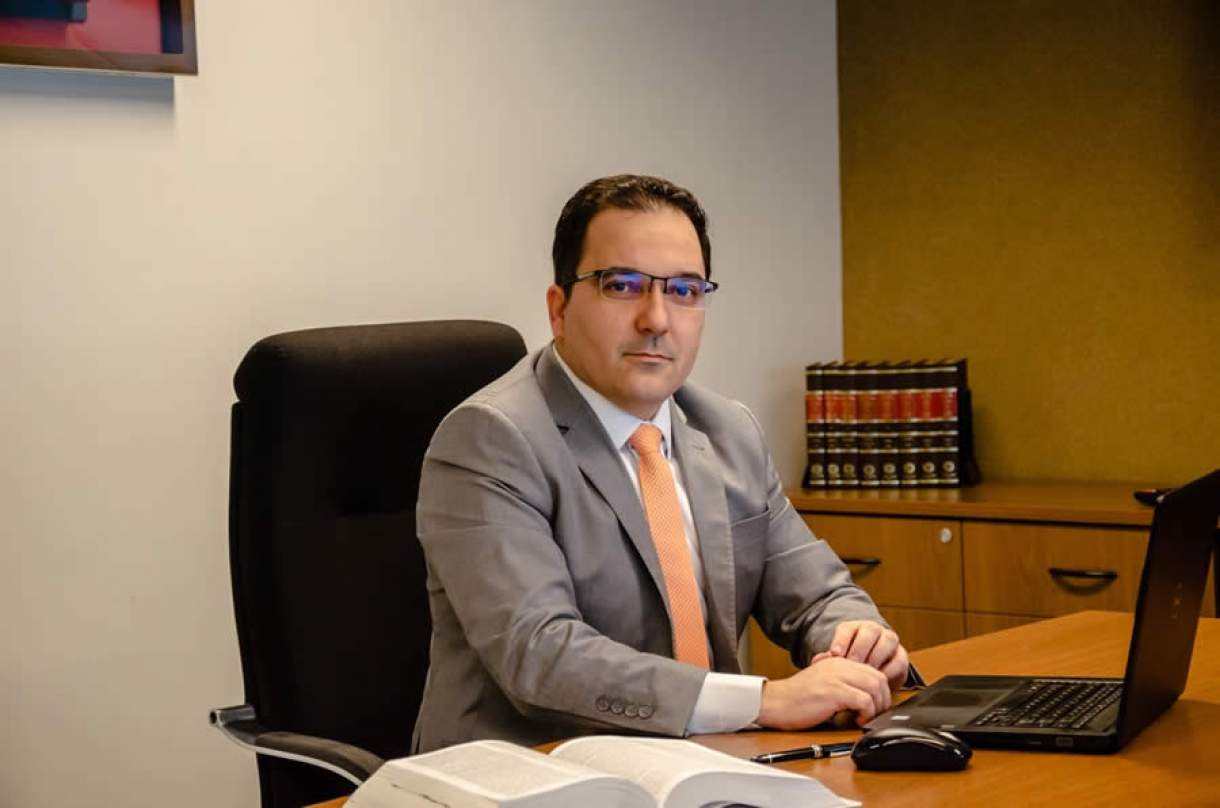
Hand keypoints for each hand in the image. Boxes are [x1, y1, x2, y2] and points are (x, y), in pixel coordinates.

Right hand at [755, 655, 891, 729]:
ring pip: (875, 687)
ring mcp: (836, 677)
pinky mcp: (833, 691)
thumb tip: (866, 699)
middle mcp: (840, 665)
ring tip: (865, 717)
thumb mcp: (824, 684)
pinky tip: (856, 719)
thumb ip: (843, 684)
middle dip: (883, 700)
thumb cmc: (797, 699)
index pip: (873, 672)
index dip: (881, 692)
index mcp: (838, 662)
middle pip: (879, 678)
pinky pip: (864, 700)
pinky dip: (866, 712)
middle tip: (875, 715)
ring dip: (876, 707)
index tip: (876, 708)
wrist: (775, 702)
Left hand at [826, 620, 909, 691]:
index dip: (841, 640)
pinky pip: (899, 660)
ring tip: (866, 672)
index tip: (835, 654)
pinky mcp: (902, 657)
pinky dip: (889, 670)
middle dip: (859, 648)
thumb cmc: (850, 666)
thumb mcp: (838, 661)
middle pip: (870, 630)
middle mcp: (874, 631)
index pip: (848, 628)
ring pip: (888, 640)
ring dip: (876, 657)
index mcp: (855, 628)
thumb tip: (818, 661)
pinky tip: (879, 680)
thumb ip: (828, 660)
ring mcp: (890, 641)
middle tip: (852, 664)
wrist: (870, 675)